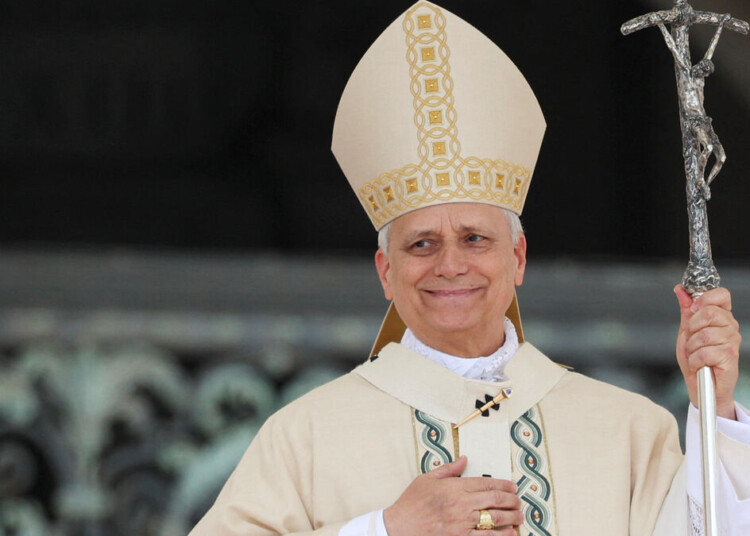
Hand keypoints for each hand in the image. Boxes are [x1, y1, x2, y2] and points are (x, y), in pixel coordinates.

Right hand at [383, 456, 521, 535]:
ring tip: (520, 516)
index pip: (486, 483)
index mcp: (455, 487)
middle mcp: (462, 504)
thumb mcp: (427, 478)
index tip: (513, 486)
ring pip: (495, 519)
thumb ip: (449, 469)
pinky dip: (501, 535)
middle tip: (519, 501)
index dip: (503, 484)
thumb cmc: (412, 503)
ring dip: (511, 518)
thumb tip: (464, 459)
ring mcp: (463, 523)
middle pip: (495, 500)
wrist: (400, 526)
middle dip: (512, 500)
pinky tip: (509, 533)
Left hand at [675, 286, 740, 419]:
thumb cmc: (695, 360)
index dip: (704, 298)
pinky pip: (705, 352)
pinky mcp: (730, 357)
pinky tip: (699, 365)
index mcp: (722, 318)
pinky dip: (695, 360)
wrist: (701, 386)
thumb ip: (686, 311)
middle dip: (692, 328)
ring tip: (695, 355)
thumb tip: (680, 290)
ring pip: (704, 334)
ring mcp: (732, 342)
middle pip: (709, 312)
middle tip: (692, 341)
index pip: (721, 294)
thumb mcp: (686, 332)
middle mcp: (730, 327)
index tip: (693, 309)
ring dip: (692, 348)